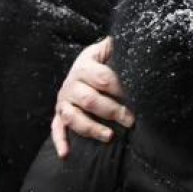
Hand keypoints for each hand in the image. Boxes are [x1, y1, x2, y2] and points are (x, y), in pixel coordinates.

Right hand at [51, 37, 133, 158]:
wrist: (83, 65)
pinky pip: (56, 129)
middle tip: (130, 119)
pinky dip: (60, 141)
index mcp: (84, 66)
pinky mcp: (59, 114)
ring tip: (110, 136)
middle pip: (90, 100)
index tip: (136, 95)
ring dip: (91, 128)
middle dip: (112, 110)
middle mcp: (71, 84)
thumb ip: (117, 46)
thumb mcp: (108, 49)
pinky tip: (65, 154)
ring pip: (73, 117)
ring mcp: (63, 101)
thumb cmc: (101, 60)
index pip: (103, 78)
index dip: (120, 88)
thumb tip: (134, 38)